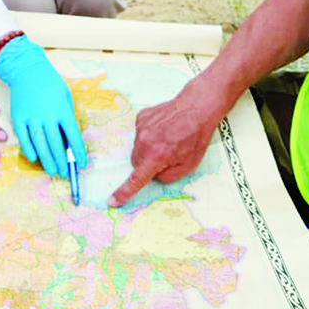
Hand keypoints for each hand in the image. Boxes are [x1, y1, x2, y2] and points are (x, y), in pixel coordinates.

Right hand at [0, 35, 86, 176]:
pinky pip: (23, 138)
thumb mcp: (65, 98)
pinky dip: (28, 149)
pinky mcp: (18, 118)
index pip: (73, 136)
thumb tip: (67, 142)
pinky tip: (34, 158)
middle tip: (64, 173)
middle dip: (61, 161)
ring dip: (46, 160)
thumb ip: (67, 118)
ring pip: (40, 143)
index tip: (82, 164)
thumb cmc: (50, 84)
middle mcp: (47, 115)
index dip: (78, 153)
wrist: (27, 70)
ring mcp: (31, 117)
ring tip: (52, 171)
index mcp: (62, 110)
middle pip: (56, 143)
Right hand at [109, 74, 228, 205]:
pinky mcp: (140, 117)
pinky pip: (139, 134)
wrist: (196, 107)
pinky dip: (149, 135)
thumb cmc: (195, 137)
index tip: (112, 201)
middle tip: (166, 156)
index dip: (123, 192)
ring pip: (137, 148)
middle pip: (136, 163)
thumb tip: (154, 175)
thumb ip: (168, 177)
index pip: (136, 180)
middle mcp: (144, 142)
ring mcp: (140, 128)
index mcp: (156, 157)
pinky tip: (163, 129)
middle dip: (147, 164)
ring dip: (148, 149)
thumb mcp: (188, 166)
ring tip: (168, 139)